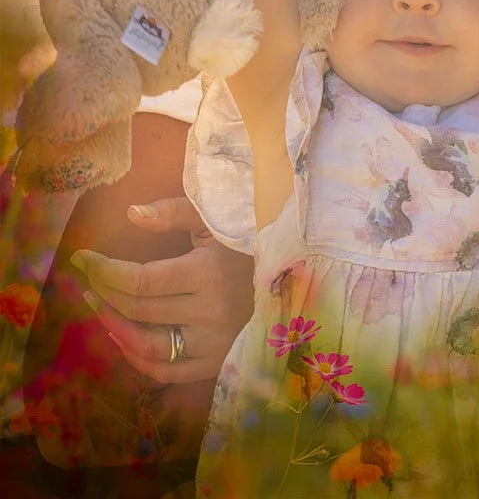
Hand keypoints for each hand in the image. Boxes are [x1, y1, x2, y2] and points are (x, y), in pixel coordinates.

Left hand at [71, 196, 253, 383]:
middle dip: (104, 293)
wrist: (290, 276)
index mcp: (207, 273)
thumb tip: (131, 213)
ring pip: (147, 346)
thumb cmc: (245, 243)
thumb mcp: (213, 221)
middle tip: (91, 279)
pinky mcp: (216, 362)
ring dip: (114, 327)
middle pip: (138, 310)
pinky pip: (166, 371)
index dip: (104, 271)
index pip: (139, 280)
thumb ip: (173, 213)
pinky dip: (137, 359)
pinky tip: (124, 337)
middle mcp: (209, 312)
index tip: (83, 258)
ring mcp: (213, 342)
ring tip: (101, 307)